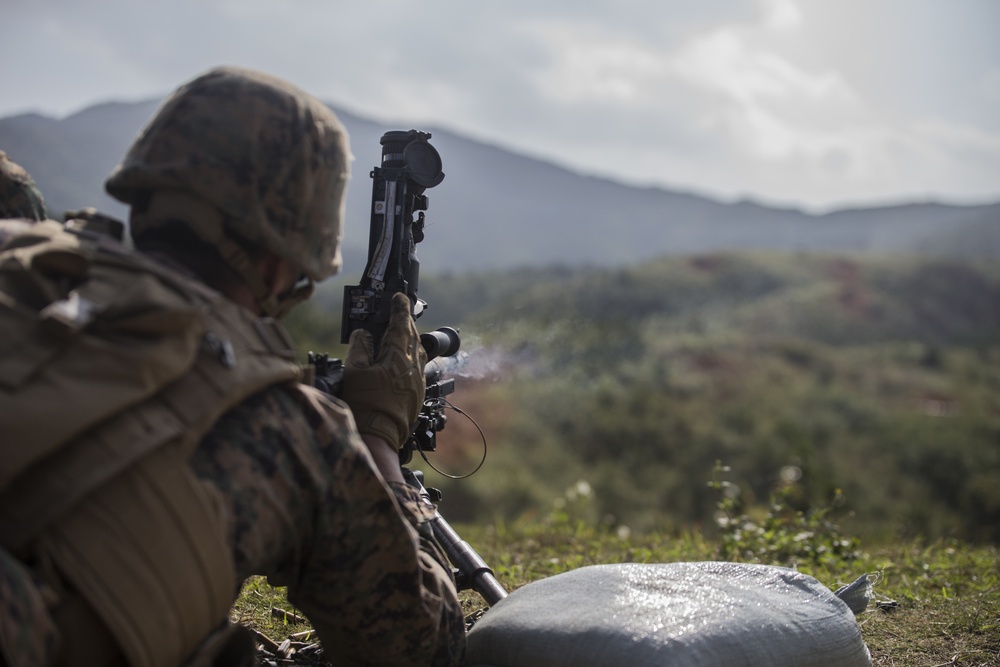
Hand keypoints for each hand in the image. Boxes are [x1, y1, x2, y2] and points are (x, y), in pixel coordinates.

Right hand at [341, 293, 426, 449]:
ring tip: (401, 333)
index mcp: (398, 357)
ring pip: (418, 353)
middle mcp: (413, 367)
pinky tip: (403, 359)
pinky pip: (418, 368)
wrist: (379, 436)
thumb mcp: (354, 372)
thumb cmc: (365, 406)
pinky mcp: (417, 394)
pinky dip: (411, 357)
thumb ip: (361, 348)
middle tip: (400, 312)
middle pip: (413, 337)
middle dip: (406, 322)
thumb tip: (364, 334)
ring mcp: (418, 381)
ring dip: (410, 340)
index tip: (399, 298)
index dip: (400, 309)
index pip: (401, 325)